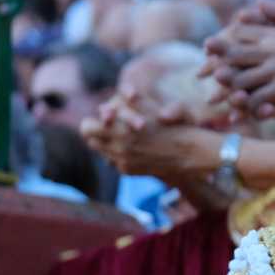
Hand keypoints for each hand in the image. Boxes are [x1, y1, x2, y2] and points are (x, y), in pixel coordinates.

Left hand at [82, 96, 219, 180]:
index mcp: (120, 131)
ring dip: (106, 143)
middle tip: (110, 126)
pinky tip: (134, 147)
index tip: (104, 117)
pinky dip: (119, 153)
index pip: (86, 127)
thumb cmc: (172, 125)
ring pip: (100, 151)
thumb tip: (107, 105)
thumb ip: (125, 104)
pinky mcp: (128, 170)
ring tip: (121, 135)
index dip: (93, 120)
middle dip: (97, 132)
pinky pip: (113, 160)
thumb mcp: (150, 108)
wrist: (188, 153)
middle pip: (90, 140)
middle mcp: (117, 149)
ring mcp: (122, 162)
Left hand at [202, 0, 274, 119]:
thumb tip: (258, 0)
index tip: (209, 46)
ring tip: (218, 90)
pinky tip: (242, 108)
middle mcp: (274, 50)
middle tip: (203, 68)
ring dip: (228, 85)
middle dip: (217, 60)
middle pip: (236, 54)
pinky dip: (247, 104)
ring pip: (243, 78)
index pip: (242, 33)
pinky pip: (258, 97)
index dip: (224, 39)